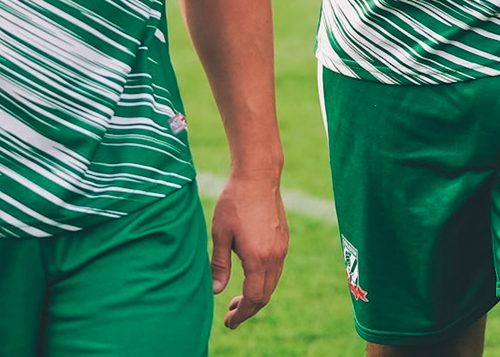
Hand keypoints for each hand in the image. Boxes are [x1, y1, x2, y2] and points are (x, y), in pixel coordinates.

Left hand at [208, 172, 287, 328]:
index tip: (229, 322)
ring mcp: (282, 248)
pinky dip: (264, 281)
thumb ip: (219, 265)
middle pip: (265, 294)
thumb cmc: (235, 203)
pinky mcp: (283, 239)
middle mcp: (275, 256)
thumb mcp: (220, 234)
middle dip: (249, 309)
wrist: (258, 176)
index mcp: (258, 258)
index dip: (242, 314)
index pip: (254, 298)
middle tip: (231, 315)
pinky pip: (276, 269)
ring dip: (257, 295)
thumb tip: (216, 291)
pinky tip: (249, 276)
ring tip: (238, 299)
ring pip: (272, 283)